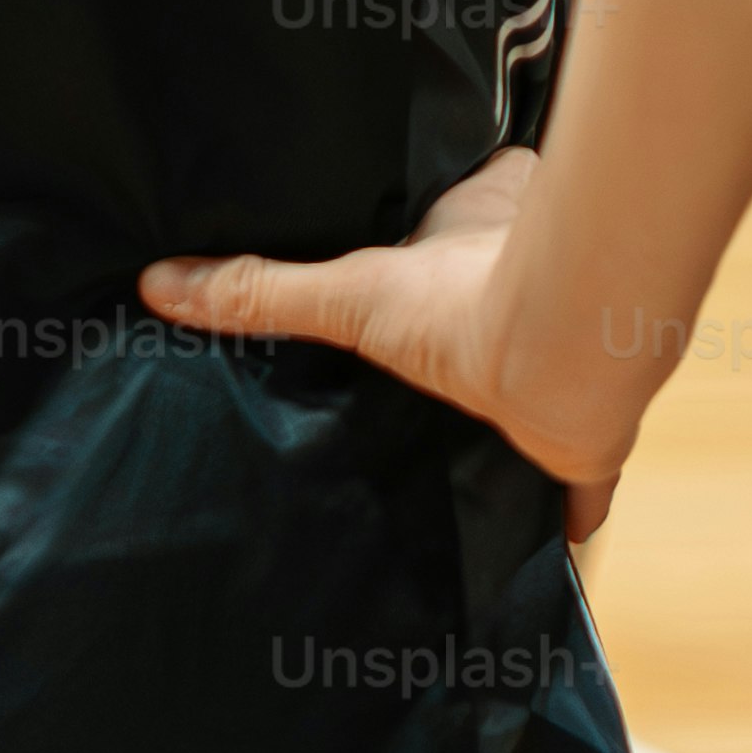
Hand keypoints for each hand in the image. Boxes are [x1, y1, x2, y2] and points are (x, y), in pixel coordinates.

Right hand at [144, 148, 626, 527]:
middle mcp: (551, 286)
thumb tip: (158, 282)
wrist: (569, 351)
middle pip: (518, 298)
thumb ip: (264, 291)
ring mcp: (579, 364)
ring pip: (554, 382)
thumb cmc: (469, 296)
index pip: (474, 209)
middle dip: (487, 333)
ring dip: (526, 416)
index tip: (414, 266)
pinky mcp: (593, 440)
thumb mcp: (350, 288)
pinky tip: (543, 543)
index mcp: (498, 219)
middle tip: (427, 382)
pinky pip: (582, 485)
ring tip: (467, 457)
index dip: (447, 234)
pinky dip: (569, 516)